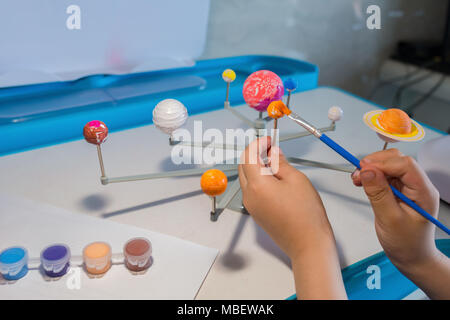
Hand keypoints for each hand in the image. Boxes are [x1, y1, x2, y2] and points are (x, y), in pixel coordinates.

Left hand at [238, 136, 334, 259]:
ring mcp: (251, 206)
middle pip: (243, 166)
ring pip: (247, 178)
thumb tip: (273, 153)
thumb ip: (281, 163)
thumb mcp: (296, 180)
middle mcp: (249, 196)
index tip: (268, 140)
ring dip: (256, 166)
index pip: (249, 156)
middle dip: (254, 153)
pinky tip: (275, 178)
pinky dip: (259, 179)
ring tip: (276, 162)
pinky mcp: (256, 213)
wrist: (308, 243)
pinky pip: (252, 190)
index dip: (258, 144)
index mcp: (257, 185)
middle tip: (271, 147)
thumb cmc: (306, 215)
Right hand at [351, 148, 440, 270]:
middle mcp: (417, 186)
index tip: (364, 169)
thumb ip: (379, 194)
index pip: (405, 165)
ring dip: (371, 168)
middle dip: (375, 163)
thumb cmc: (406, 243)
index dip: (383, 164)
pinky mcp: (397, 190)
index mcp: (423, 192)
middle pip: (397, 160)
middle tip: (357, 173)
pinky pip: (383, 175)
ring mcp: (407, 187)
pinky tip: (362, 181)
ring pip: (389, 165)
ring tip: (357, 179)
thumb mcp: (390, 219)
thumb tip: (368, 172)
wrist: (411, 256)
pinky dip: (371, 175)